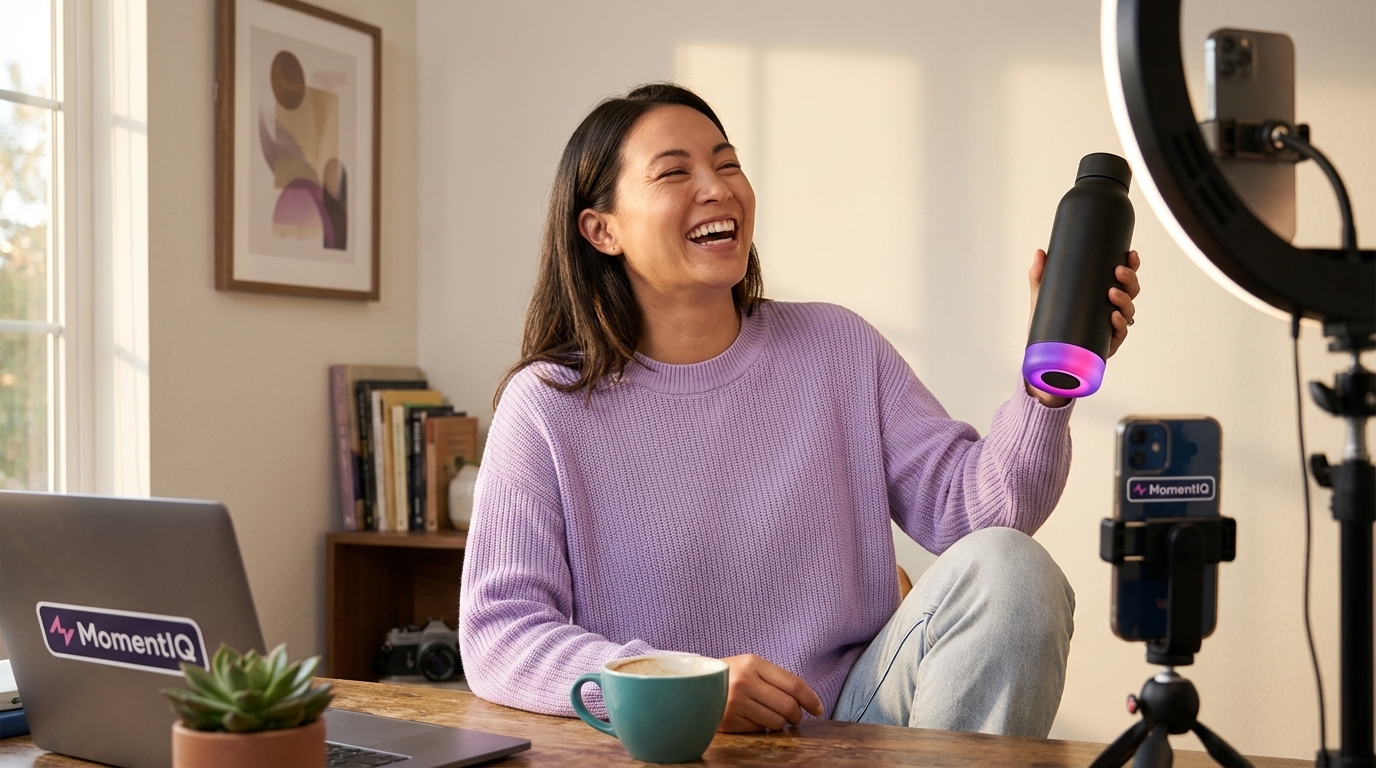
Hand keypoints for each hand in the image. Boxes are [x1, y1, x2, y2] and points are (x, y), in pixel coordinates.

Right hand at [718, 654, 823, 732]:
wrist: (694, 684)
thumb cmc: (731, 675)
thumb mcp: (751, 666)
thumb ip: (776, 679)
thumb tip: (807, 702)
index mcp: (753, 663)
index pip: (793, 684)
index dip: (811, 699)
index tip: (819, 709)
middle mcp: (744, 682)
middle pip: (788, 706)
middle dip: (797, 715)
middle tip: (796, 717)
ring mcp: (735, 702)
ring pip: (776, 721)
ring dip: (780, 722)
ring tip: (772, 715)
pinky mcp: (729, 721)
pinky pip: (759, 729)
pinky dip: (762, 726)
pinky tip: (753, 717)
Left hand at [1024, 249, 1141, 406]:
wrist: (1044, 357)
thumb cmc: (1049, 324)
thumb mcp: (1043, 297)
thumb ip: (1041, 275)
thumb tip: (1040, 252)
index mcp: (1101, 294)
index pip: (1122, 278)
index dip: (1131, 265)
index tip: (1131, 254)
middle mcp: (1111, 309)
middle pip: (1131, 292)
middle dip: (1129, 280)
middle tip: (1118, 271)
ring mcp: (1110, 328)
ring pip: (1128, 311)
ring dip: (1124, 300)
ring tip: (1112, 293)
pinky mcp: (1106, 345)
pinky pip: (1119, 334)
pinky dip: (1119, 324)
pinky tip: (1114, 317)